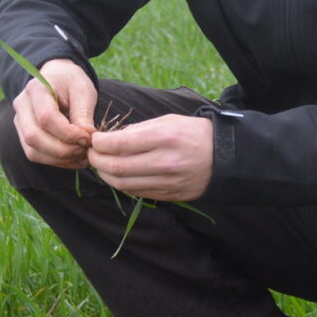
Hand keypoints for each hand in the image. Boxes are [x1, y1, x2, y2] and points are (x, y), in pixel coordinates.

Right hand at [9, 58, 96, 168]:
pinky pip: (35, 155)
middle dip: (63, 150)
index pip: (46, 118)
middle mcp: (21, 105)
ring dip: (60, 159)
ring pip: (32, 151)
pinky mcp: (23, 135)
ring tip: (82, 155)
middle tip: (85, 149)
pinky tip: (74, 158)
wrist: (57, 78)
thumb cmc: (71, 82)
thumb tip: (87, 138)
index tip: (88, 138)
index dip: (68, 133)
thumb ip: (83, 113)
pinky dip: (56, 161)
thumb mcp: (83, 90)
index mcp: (36, 88)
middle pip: (34, 137)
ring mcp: (19, 122)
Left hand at [88, 114, 211, 201]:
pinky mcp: (169, 195)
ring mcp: (167, 182)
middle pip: (116, 167)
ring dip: (105, 175)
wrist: (226, 157)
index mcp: (164, 137)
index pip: (119, 143)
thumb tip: (112, 138)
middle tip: (91, 154)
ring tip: (101, 165)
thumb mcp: (169, 121)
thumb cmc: (195, 133)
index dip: (99, 143)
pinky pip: (136, 192)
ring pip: (123, 184)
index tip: (94, 139)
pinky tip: (118, 175)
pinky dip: (121, 184)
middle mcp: (164, 162)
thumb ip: (139, 130)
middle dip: (96, 161)